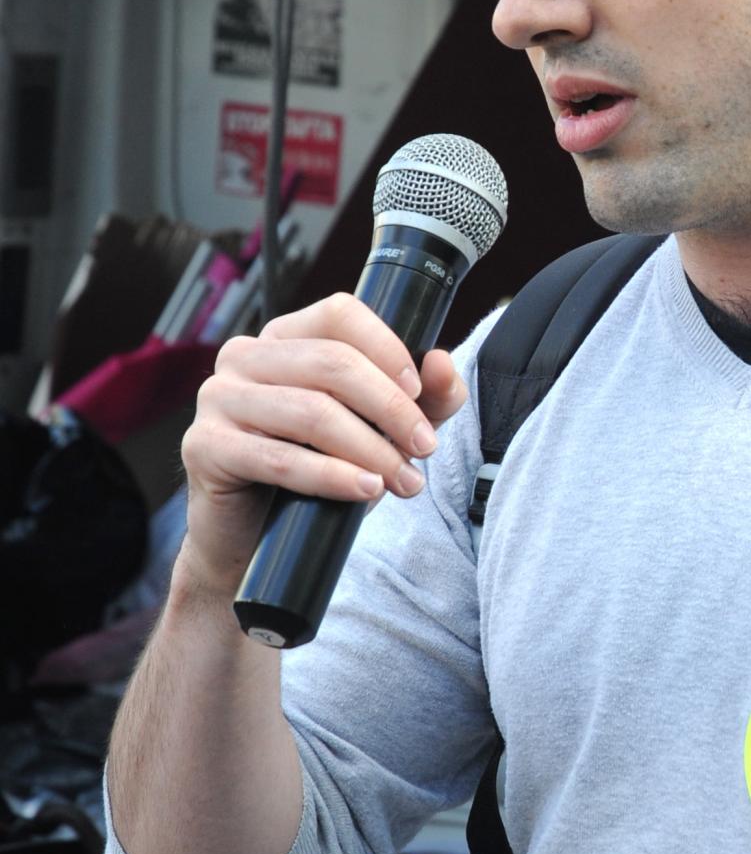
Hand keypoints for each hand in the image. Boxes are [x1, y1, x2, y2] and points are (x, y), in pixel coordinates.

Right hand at [177, 293, 467, 596]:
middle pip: (332, 363)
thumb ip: (422, 398)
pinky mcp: (204, 446)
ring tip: (403, 481)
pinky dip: (331, 476)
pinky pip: (278, 458)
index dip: (387, 347)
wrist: (251, 539)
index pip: (339, 314)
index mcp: (284, 337)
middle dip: (389, 409)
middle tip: (423, 448)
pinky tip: (365, 491)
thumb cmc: (314, 471)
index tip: (420, 392)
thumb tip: (443, 364)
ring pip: (311, 412)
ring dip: (369, 448)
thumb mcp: (380, 430)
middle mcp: (245, 356)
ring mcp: (218, 398)